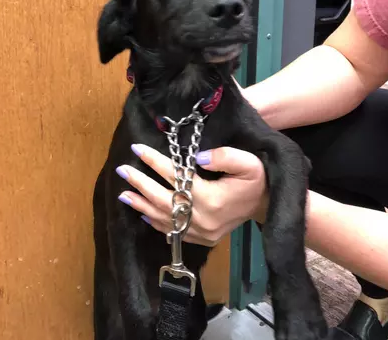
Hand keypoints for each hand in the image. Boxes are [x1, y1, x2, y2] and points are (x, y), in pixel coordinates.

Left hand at [115, 144, 267, 246]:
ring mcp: (201, 232)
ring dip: (141, 204)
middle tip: (121, 169)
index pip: (175, 176)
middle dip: (140, 183)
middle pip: (163, 199)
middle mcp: (202, 218)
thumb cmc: (256, 180)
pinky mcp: (202, 239)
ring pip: (164, 218)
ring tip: (122, 192)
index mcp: (211, 198)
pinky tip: (142, 212)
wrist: (266, 204)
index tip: (137, 149)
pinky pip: (173, 232)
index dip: (154, 161)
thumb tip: (196, 158)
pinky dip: (155, 222)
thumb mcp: (248, 162)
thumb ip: (224, 156)